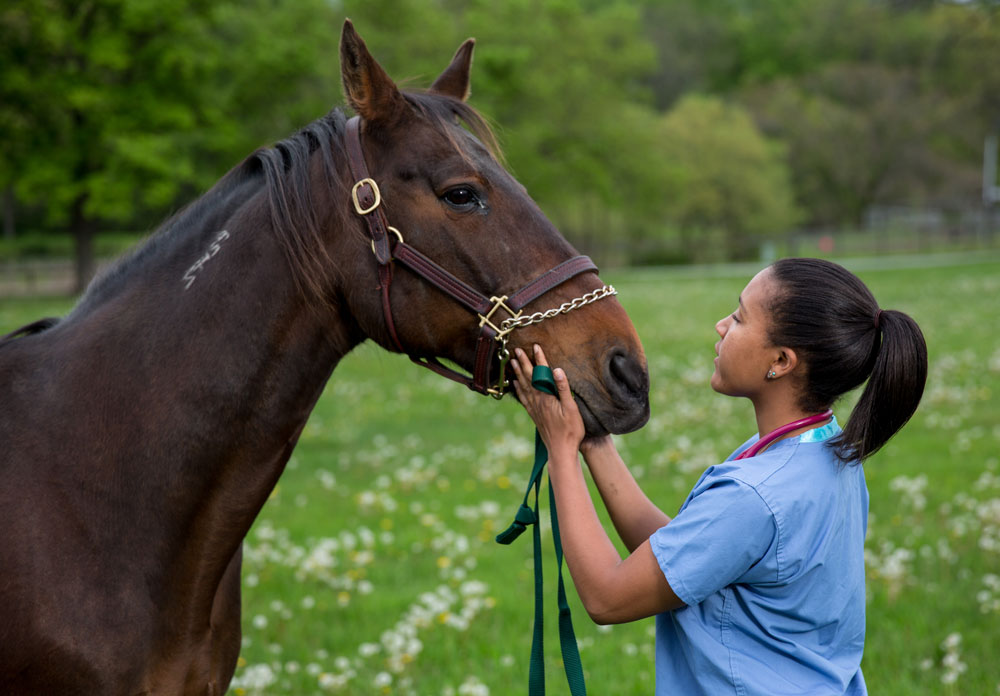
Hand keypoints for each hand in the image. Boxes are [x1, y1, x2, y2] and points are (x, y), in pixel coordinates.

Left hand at [511, 344, 585, 459]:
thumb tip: (557, 370)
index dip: (539, 359)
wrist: (560, 450)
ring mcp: (534, 408)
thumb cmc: (570, 431)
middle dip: (523, 362)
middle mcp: (537, 401)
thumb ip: (563, 388)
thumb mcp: (572, 408)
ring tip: (513, 362)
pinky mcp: (533, 415)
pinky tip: (514, 384)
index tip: (536, 346)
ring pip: (522, 386)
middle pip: (528, 377)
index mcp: (546, 397)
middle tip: (517, 349)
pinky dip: (517, 388)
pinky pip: (522, 398)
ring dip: (517, 373)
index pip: (541, 373)